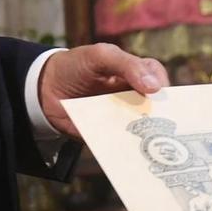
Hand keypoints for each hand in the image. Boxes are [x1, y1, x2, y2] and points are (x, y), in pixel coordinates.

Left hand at [40, 44, 166, 139]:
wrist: (43, 89)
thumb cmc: (75, 66)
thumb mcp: (102, 56)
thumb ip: (128, 65)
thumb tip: (156, 88)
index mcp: (135, 76)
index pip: (159, 82)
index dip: (164, 88)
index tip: (160, 95)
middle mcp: (133, 99)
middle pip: (157, 110)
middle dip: (165, 118)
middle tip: (168, 125)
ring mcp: (121, 119)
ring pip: (143, 131)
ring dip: (150, 137)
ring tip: (156, 143)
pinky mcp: (108, 136)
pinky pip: (122, 145)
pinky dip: (129, 150)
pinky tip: (135, 154)